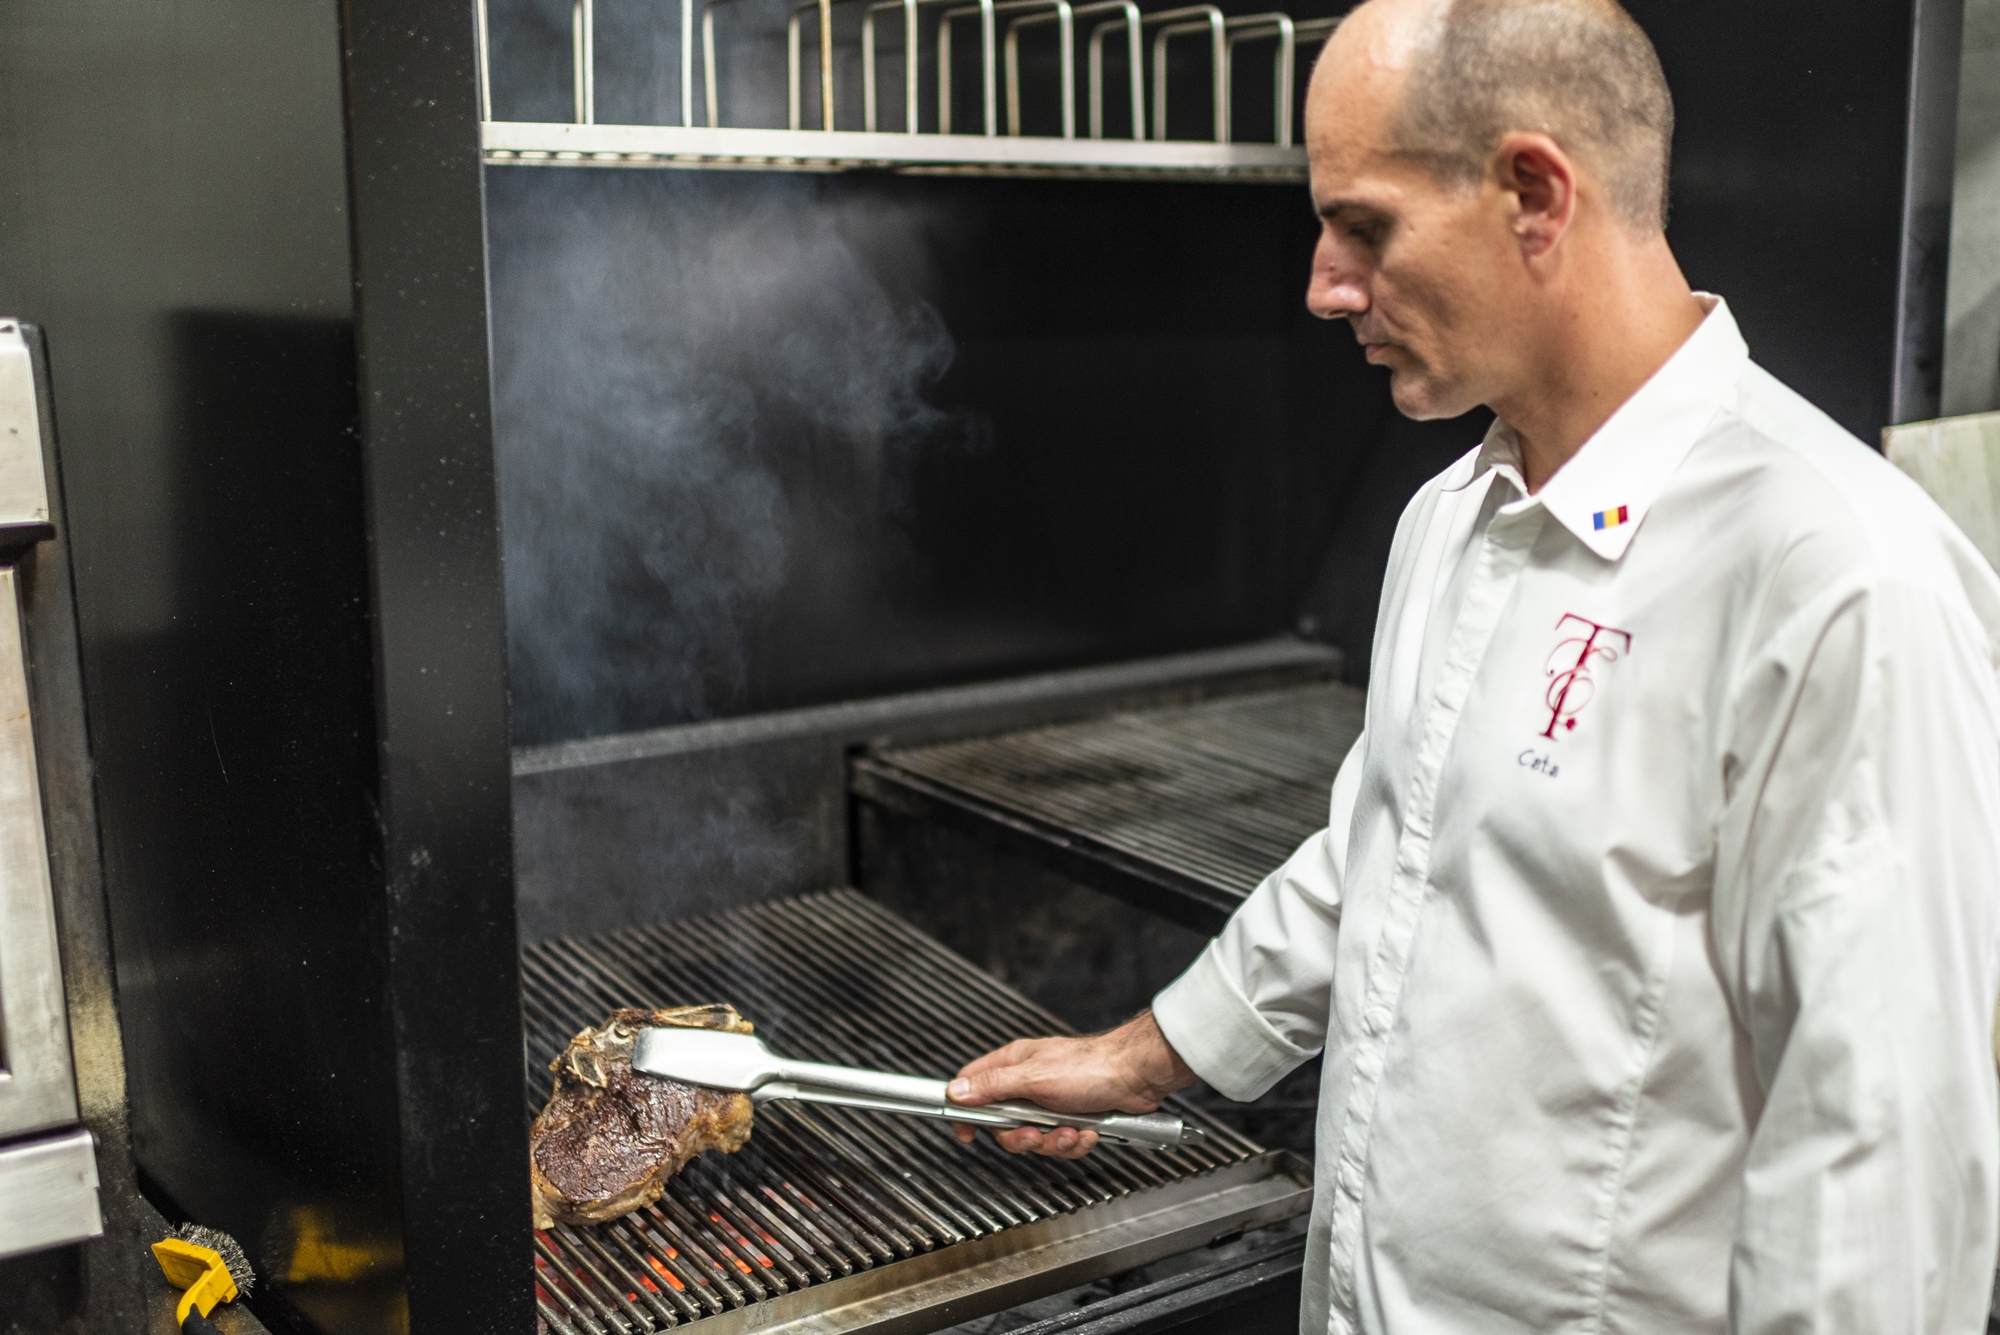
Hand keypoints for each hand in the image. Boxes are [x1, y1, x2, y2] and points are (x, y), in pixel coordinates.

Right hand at [946, 1010, 1196, 1158]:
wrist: (1136, 1077)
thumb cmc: (1090, 1066)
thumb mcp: (1034, 1078)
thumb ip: (993, 1086)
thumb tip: (956, 1091)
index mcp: (1014, 1065)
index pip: (973, 1084)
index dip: (965, 1110)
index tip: (966, 1132)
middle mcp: (1028, 1083)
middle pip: (1004, 1123)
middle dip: (1021, 1137)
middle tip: (1034, 1134)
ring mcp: (1050, 1102)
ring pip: (1034, 1137)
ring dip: (1053, 1141)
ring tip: (1070, 1131)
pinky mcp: (1071, 1118)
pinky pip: (1060, 1142)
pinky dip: (1074, 1142)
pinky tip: (1086, 1132)